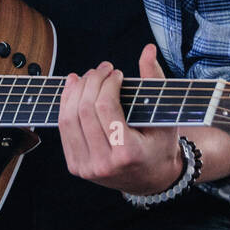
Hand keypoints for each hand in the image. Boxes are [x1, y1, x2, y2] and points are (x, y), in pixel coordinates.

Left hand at [58, 44, 182, 194]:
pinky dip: (66, 105)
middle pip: (84, 111)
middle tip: (102, 69)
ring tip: (87, 76)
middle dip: (91, 82)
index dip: (107, 83)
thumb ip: (155, 80)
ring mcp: (86, 168)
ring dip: (74, 91)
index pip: (106, 108)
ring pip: (68, 119)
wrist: (152, 180)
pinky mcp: (76, 166)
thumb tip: (148, 50)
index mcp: (128, 153)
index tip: (117, 74)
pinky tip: (74, 89)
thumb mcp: (166, 117)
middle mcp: (104, 164)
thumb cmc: (161, 147)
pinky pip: (64, 129)